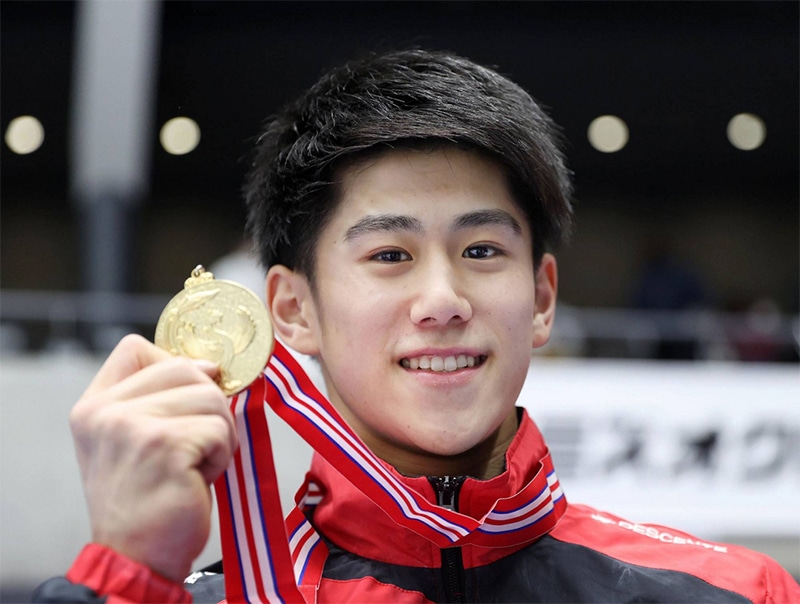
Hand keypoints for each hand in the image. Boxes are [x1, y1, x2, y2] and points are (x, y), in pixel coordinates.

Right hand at [69, 334, 236, 581]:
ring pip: (211, 396)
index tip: (182, 404)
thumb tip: (212, 366)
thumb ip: (160, 397)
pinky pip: (219, 427)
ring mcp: (132, 426)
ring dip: (219, 433)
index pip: (136, 347)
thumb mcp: (138, 439)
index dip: (174, 367)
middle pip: (186, 368)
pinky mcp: (164, 444)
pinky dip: (222, 454)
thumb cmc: (149, 498)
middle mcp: (105, 411)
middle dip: (208, 406)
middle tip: (194, 446)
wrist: (138, 557)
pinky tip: (199, 478)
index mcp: (93, 405)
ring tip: (197, 465)